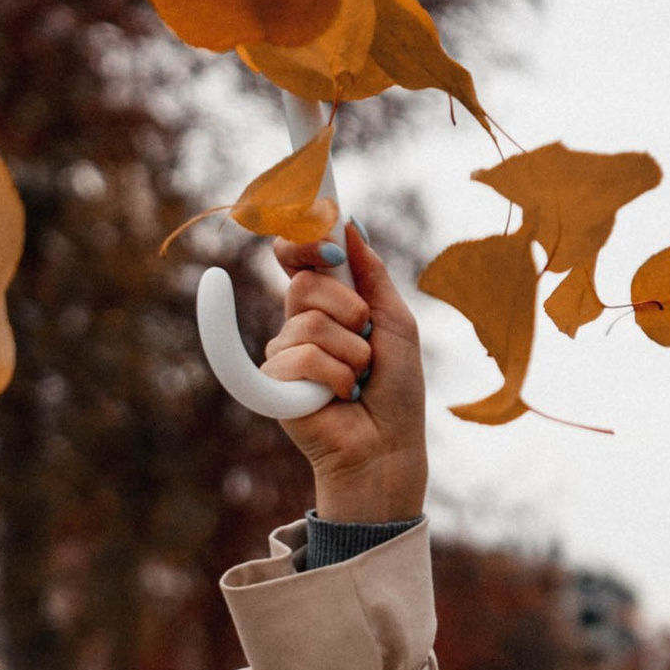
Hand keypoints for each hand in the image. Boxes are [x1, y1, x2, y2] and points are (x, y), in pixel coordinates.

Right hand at [262, 223, 428, 521]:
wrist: (389, 446)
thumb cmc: (397, 390)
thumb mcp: (395, 321)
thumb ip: (372, 273)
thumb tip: (348, 223)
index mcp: (326, 306)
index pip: (298, 260)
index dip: (301, 242)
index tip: (322, 238)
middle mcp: (299, 326)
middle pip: (304, 284)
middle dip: (348, 309)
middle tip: (367, 340)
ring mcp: (283, 356)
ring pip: (309, 324)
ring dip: (352, 353)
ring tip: (359, 380)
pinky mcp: (273, 385)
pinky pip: (300, 357)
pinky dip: (334, 377)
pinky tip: (340, 397)